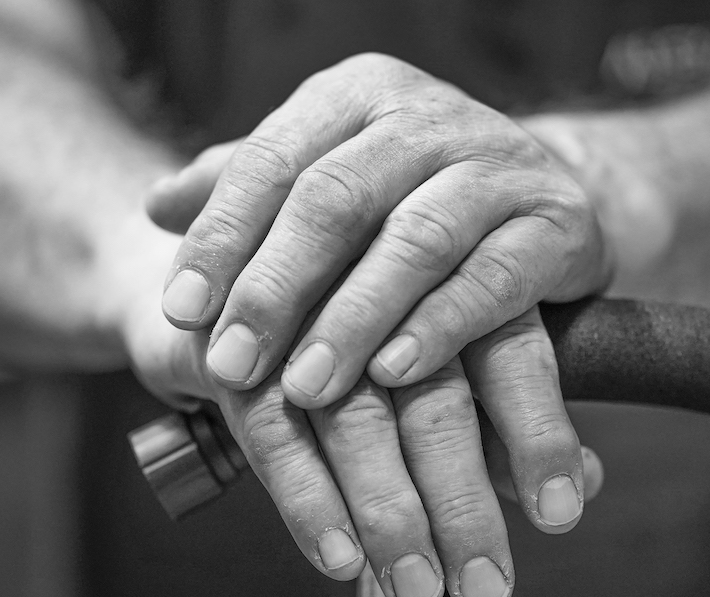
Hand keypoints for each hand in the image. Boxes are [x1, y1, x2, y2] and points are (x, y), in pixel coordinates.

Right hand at [125, 283, 601, 596]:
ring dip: (388, 511)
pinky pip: (272, 430)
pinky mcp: (230, 345)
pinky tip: (340, 556)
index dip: (537, 432)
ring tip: (417, 587)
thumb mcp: (439, 357)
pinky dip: (308, 497)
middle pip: (434, 395)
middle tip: (487, 587)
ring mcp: (301, 313)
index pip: (509, 349)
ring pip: (356, 417)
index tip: (560, 513)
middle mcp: (378, 285)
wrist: (218, 278)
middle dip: (460, 500)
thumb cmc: (351, 328)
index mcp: (446, 274)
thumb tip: (586, 478)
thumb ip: (502, 413)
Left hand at [149, 52, 610, 410]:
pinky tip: (397, 372)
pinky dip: (443, 326)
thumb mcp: (329, 177)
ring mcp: (498, 164)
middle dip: (276, 289)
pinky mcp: (554, 221)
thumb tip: (155, 206)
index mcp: (356, 95)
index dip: (221, 239)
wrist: (544, 194)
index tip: (180, 313)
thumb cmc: (410, 195)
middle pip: (337, 199)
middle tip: (231, 365)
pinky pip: (494, 276)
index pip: (272, 161)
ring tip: (306, 387)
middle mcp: (427, 117)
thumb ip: (248, 187)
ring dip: (354, 320)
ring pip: (416, 239)